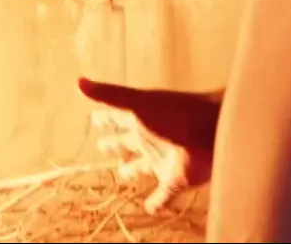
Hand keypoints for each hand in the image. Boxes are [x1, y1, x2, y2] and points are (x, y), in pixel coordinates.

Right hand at [79, 77, 220, 212]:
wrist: (212, 130)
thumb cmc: (175, 112)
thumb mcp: (137, 102)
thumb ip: (110, 94)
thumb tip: (78, 82)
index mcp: (140, 119)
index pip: (117, 117)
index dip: (104, 117)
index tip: (93, 118)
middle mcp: (151, 139)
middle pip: (129, 142)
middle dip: (116, 143)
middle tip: (102, 146)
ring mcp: (163, 159)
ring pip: (143, 166)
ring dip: (134, 169)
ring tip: (124, 173)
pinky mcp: (176, 180)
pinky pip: (163, 195)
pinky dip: (157, 202)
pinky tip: (150, 208)